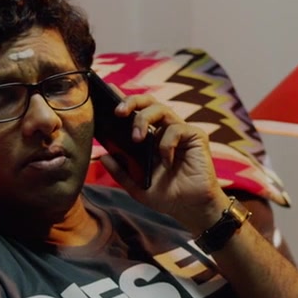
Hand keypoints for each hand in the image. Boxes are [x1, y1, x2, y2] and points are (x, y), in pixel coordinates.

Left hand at [98, 89, 229, 232]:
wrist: (192, 208)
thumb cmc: (168, 196)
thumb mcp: (137, 187)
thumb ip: (120, 172)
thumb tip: (102, 156)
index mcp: (150, 138)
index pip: (135, 112)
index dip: (123, 99)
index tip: (106, 89)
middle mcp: (164, 130)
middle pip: (148, 102)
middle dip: (131, 101)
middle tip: (118, 112)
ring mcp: (181, 131)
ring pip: (161, 109)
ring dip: (143, 120)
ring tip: (136, 139)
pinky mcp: (195, 136)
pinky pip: (176, 129)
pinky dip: (166, 144)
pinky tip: (166, 161)